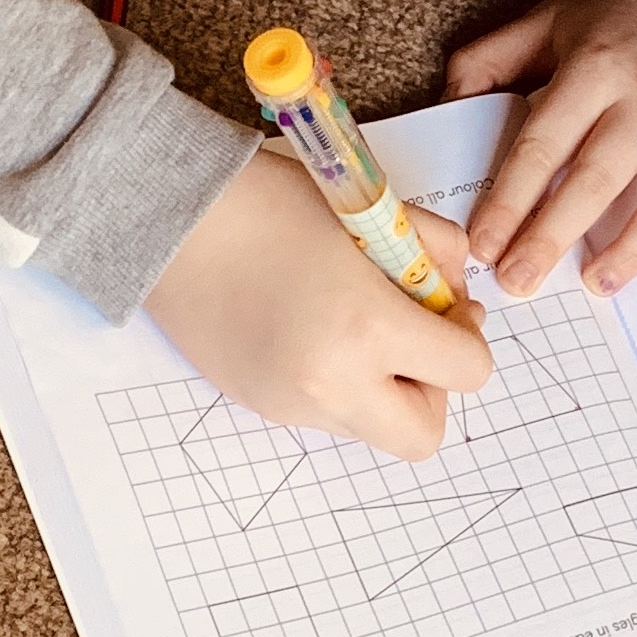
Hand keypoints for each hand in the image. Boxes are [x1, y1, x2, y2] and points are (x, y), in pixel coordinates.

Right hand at [141, 151, 491, 457]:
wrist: (168, 217)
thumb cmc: (270, 201)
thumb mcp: (374, 212)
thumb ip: (435, 256)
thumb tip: (454, 298)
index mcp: (368, 330)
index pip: (468, 372)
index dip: (467, 337)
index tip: (445, 307)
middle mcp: (330, 385)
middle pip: (423, 435)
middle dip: (431, 390)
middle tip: (411, 339)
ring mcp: (289, 405)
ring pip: (371, 428)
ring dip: (382, 388)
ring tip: (353, 323)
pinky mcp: (259, 404)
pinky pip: (324, 413)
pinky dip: (337, 381)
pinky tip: (312, 327)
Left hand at [448, 0, 636, 298]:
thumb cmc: (626, 11)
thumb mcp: (552, 19)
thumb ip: (495, 59)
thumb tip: (448, 105)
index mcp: (596, 65)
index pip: (543, 144)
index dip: (510, 200)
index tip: (484, 246)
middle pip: (598, 177)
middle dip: (553, 236)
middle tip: (521, 283)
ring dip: (633, 245)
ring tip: (597, 283)